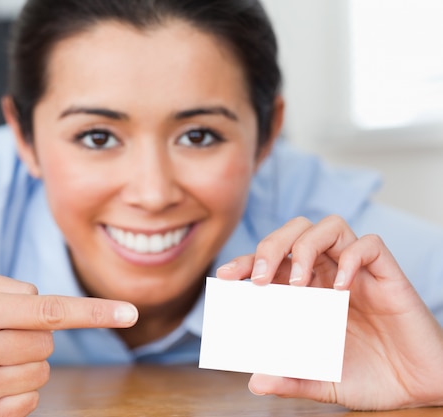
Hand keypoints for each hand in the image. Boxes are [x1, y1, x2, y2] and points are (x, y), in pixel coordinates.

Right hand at [0, 272, 137, 416]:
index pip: (50, 310)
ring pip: (41, 373)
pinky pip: (29, 402)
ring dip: (25, 363)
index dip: (94, 312)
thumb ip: (13, 287)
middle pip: (48, 342)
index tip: (130, 312)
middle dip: (33, 336)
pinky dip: (17, 390)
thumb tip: (53, 310)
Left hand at [216, 215, 442, 409]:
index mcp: (308, 292)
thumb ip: (291, 379)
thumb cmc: (370, 378)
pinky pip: (371, 246)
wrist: (418, 388)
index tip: (225, 277)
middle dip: (270, 247)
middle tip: (260, 280)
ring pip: (330, 226)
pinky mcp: (388, 276)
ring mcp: (358, 272)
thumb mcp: (322, 382)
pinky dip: (353, 258)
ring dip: (307, 247)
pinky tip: (342, 289)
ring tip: (300, 283)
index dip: (246, 262)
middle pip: (295, 232)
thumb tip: (255, 382)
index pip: (272, 262)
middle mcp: (329, 274)